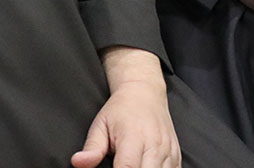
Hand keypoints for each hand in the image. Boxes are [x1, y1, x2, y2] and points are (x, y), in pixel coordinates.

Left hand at [72, 49, 178, 167]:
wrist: (145, 92)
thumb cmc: (121, 110)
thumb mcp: (101, 124)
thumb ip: (92, 147)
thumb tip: (78, 163)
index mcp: (134, 137)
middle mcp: (155, 145)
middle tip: (120, 167)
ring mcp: (168, 151)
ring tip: (133, 167)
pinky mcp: (176, 156)